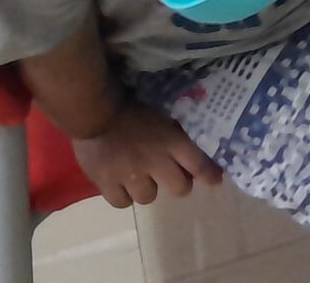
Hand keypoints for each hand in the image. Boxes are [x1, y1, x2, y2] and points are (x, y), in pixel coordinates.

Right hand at [70, 105, 221, 208]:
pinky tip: (120, 186)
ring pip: (149, 198)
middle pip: (179, 188)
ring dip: (146, 189)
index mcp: (171, 141)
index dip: (209, 174)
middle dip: (177, 184)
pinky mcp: (107, 183)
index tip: (215, 179)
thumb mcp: (160, 115)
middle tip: (169, 177)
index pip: (199, 163)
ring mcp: (131, 175)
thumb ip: (173, 133)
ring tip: (138, 179)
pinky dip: (123, 196)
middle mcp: (155, 162)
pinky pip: (122, 202)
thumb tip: (187, 143)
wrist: (94, 110)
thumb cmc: (129, 107)